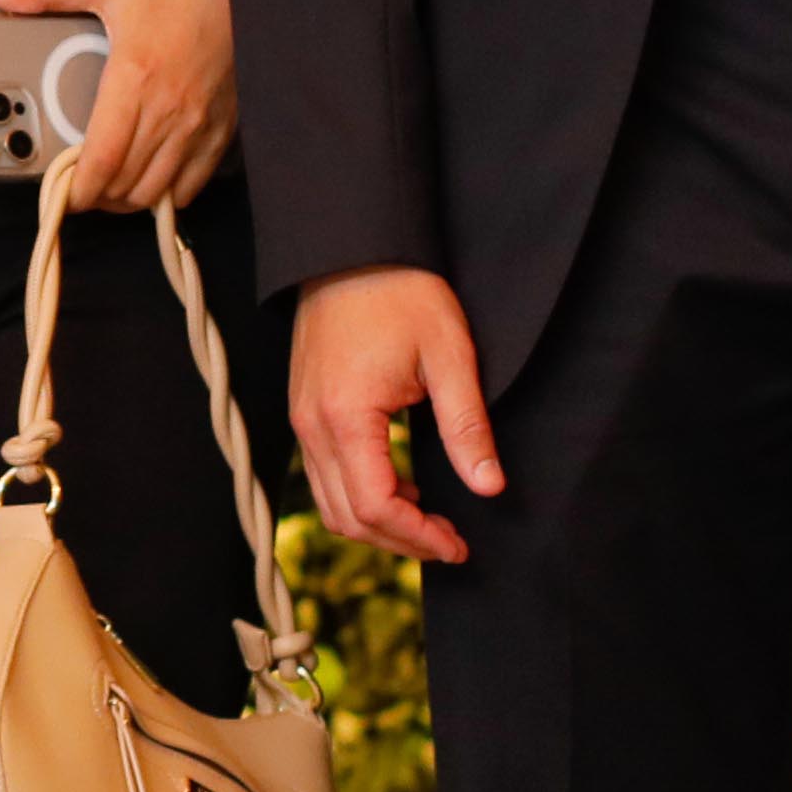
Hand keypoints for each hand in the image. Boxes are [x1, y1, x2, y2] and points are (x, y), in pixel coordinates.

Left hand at [0, 0, 235, 210]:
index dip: (80, 189)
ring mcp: (197, 125)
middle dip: (97, 196)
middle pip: (125, 185)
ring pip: (156, 193)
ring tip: (110, 185)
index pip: (103, 160)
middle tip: (81, 184)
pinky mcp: (221, 130)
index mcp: (134, 77)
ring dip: (127, 199)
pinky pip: (192, 186)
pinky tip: (149, 179)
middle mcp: (168, 110)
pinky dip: (166, 194)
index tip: (66, 192)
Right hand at [287, 266, 499, 561]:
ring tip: (429, 522)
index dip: (418, 537)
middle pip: (347, 517)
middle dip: (400, 542)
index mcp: (346, 416)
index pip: (376, 506)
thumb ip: (467, 427)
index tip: (458, 544)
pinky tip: (403, 487)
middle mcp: (312, 426)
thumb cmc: (402, 292)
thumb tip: (489, 486)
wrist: (351, 247)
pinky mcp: (304, 411)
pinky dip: (360, 497)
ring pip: (331, 503)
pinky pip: (324, 477)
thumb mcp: (449, 356)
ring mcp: (302, 420)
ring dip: (378, 524)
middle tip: (450, 543)